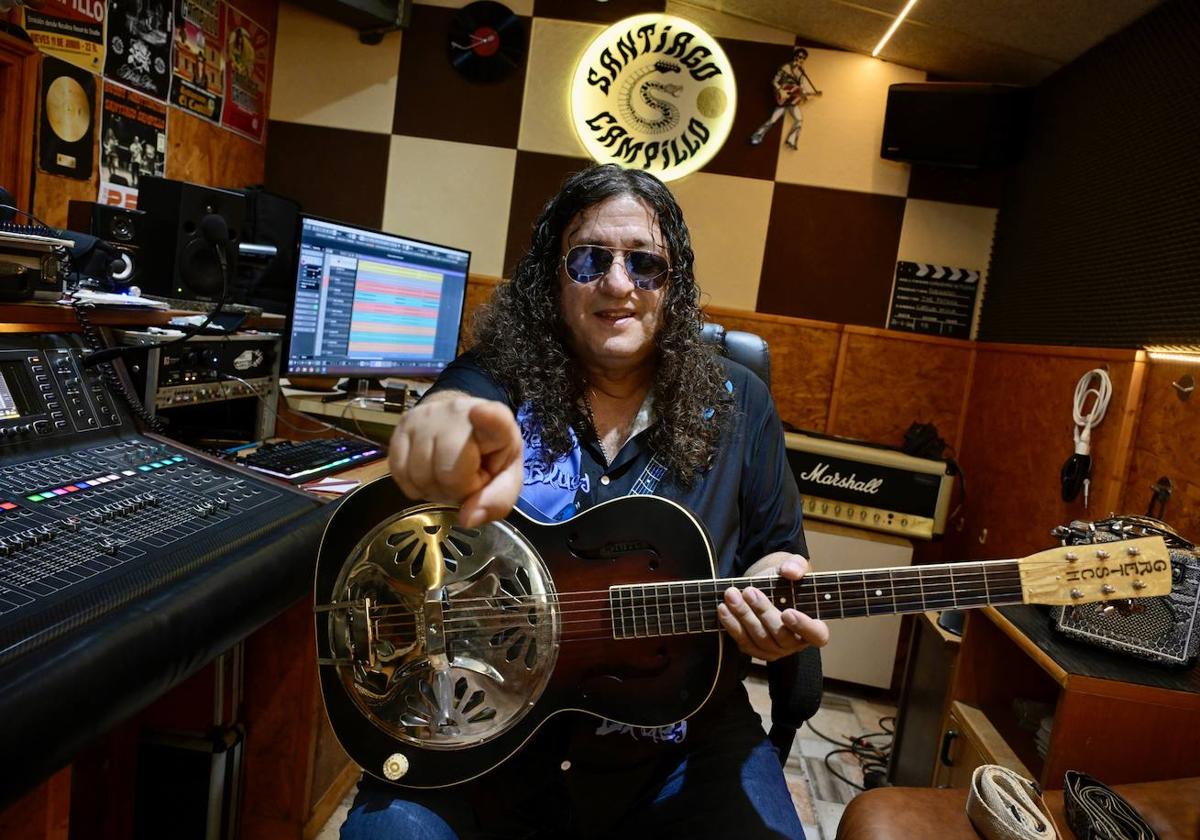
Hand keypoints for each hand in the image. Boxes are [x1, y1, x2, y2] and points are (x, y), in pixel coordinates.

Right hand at [387, 392, 523, 527]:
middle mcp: (458, 412)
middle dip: (455, 489)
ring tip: (445, 476)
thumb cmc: (487, 453)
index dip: (489, 418)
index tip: (483, 413)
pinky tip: (427, 474)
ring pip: (419, 474)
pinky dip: (413, 485)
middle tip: (464, 482)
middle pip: (448, 471)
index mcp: (497, 423)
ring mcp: (426, 417)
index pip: (494, 419)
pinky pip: (398, 471)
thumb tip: (468, 518)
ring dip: (432, 488)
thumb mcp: (506, 478)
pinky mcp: (402, 425)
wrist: (461, 424)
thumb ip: (496, 501)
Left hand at [717, 551, 829, 660]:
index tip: (787, 612)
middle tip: (749, 591)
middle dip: (763, 612)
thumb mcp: (792, 565)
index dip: (804, 626)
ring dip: (743, 617)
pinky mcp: (754, 649)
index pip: (817, 634)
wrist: (762, 583)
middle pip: (781, 636)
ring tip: (731, 596)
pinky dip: (732, 625)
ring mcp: (774, 649)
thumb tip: (790, 571)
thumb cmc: (783, 577)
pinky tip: (723, 609)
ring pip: (759, 640)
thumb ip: (796, 565)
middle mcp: (795, 642)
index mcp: (813, 625)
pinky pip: (743, 642)